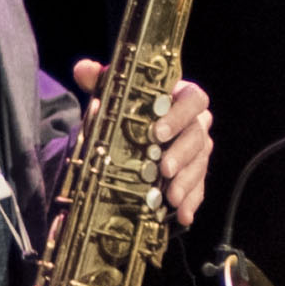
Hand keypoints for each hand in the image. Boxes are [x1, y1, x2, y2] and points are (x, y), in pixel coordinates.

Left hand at [74, 65, 214, 224]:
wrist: (130, 134)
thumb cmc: (129, 109)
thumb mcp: (115, 95)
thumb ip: (102, 81)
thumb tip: (83, 69)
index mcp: (181, 98)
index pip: (194, 100)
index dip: (179, 115)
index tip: (157, 131)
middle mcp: (195, 124)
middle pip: (199, 136)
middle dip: (182, 154)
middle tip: (163, 168)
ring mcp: (197, 151)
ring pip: (200, 164)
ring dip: (187, 182)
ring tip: (171, 198)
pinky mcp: (195, 174)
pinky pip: (198, 188)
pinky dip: (192, 202)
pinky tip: (184, 216)